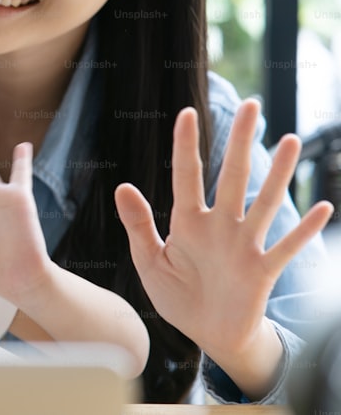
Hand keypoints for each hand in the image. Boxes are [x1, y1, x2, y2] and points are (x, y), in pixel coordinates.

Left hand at [115, 99, 333, 393]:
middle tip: (251, 106)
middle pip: (231, 177)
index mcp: (188, 222)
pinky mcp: (262, 272)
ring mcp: (244, 247)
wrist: (207, 336)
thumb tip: (122, 186)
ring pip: (265, 204)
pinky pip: (286, 248)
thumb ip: (138, 224)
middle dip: (239, 142)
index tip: (187, 113)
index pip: (186, 176)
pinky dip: (304, 231)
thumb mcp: (149, 261)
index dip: (186, 146)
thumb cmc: (178, 296)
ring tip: (291, 141)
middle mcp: (220, 227)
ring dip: (279, 174)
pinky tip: (323, 208)